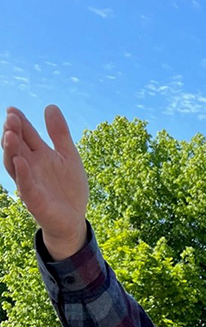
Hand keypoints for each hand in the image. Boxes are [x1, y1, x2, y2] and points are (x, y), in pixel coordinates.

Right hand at [2, 105, 88, 257]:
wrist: (74, 220)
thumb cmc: (69, 189)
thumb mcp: (69, 156)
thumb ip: (60, 134)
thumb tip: (50, 106)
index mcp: (39, 155)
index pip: (25, 135)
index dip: (19, 122)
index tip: (12, 109)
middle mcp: (30, 167)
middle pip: (17, 146)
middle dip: (12, 132)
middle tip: (10, 117)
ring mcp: (30, 183)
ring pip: (15, 164)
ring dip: (11, 150)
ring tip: (10, 135)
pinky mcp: (35, 200)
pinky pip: (26, 186)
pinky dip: (23, 174)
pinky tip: (21, 161)